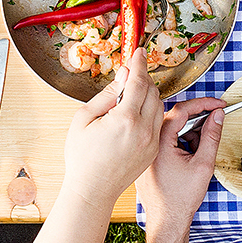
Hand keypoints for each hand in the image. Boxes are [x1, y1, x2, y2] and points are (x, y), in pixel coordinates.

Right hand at [63, 50, 164, 203]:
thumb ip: (107, 94)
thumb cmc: (82, 157)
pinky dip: (151, 111)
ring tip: (131, 93)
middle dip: (143, 79)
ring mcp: (152, 141)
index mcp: (125, 120)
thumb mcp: (84, 118)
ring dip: (149, 94)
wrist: (92, 190)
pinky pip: (158, 122)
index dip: (138, 64)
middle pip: (153, 91)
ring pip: (159, 106)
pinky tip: (135, 112)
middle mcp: (144, 130)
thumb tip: (124, 76)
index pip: (139, 82)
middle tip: (130, 74)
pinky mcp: (154, 150)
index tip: (138, 52)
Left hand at [138, 97, 225, 223]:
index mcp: (160, 142)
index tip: (220, 104)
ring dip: (189, 134)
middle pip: (175, 118)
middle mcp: (149, 144)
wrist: (166, 221)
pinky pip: (165, 141)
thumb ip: (212, 136)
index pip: (182, 110)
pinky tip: (190, 159)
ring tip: (199, 153)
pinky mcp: (148, 159)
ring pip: (171, 130)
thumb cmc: (181, 198)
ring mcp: (147, 151)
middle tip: (215, 122)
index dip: (204, 104)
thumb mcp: (203, 164)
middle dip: (198, 120)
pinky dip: (180, 143)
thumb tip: (218, 115)